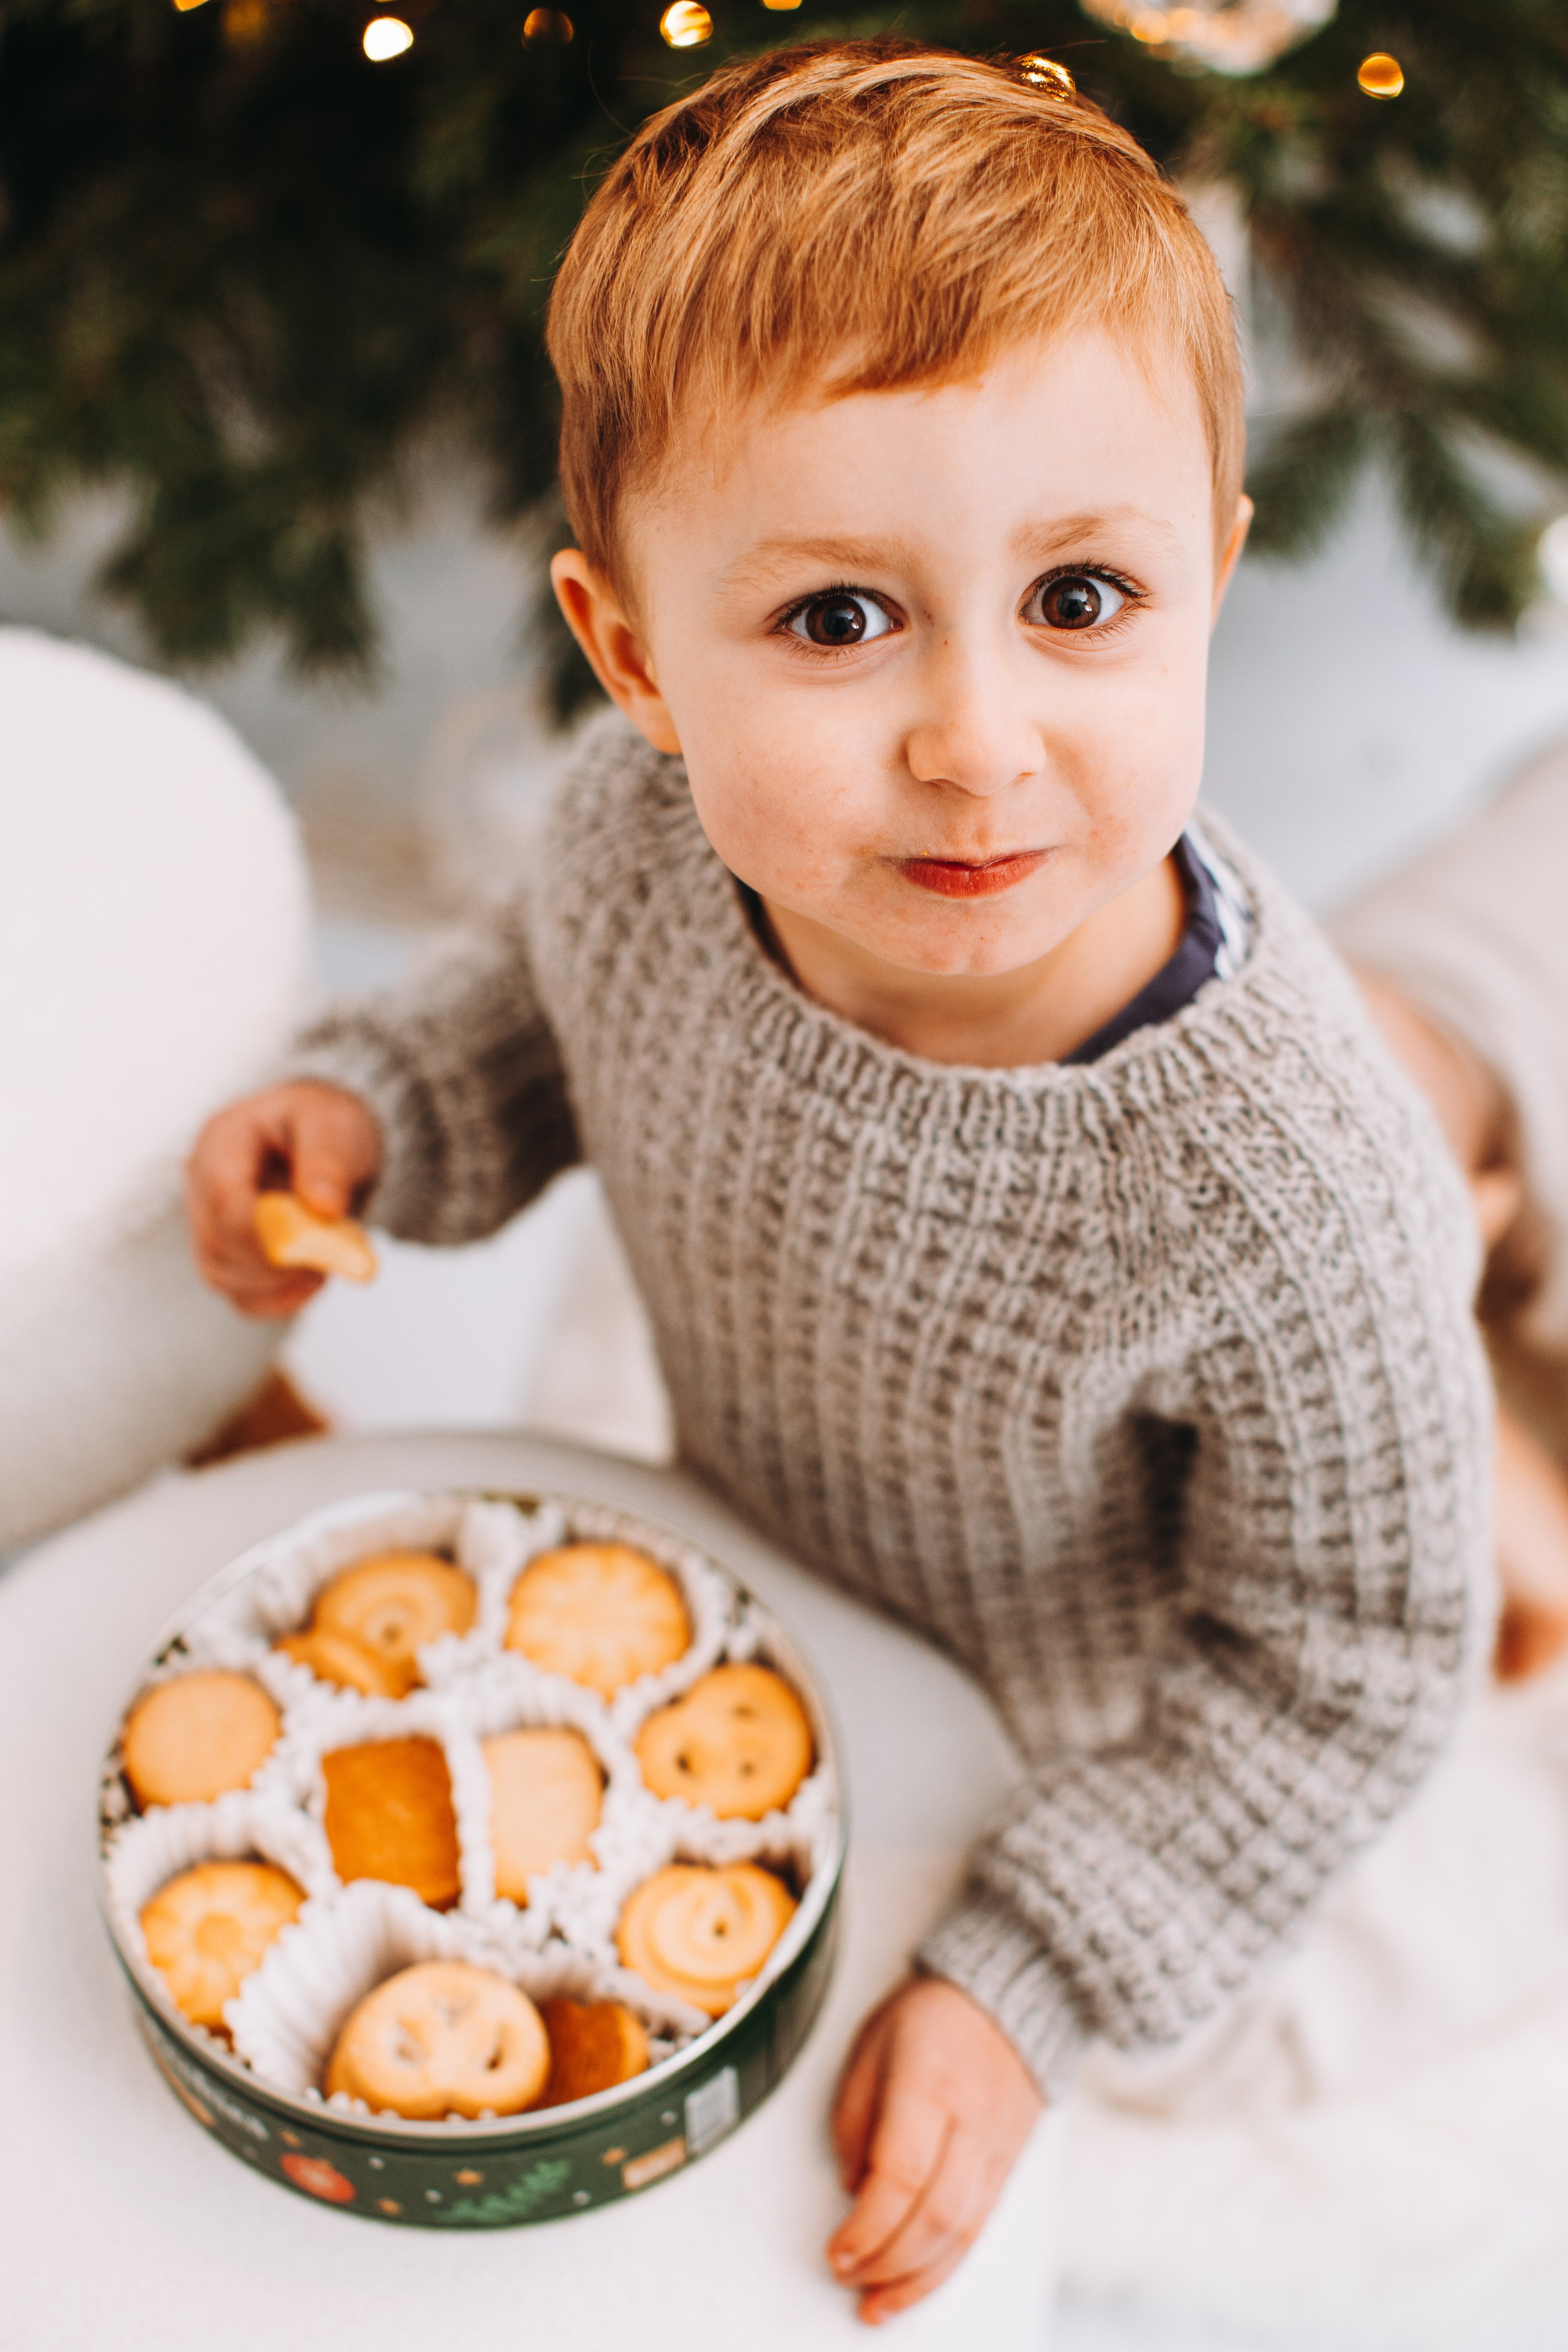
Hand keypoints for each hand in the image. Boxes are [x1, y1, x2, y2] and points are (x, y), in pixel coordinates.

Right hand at [186, 1081, 381, 1318]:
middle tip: (326, 1259)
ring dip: (276, 1284)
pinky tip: (312, 1281)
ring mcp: (210, 1222)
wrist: (330, 1139)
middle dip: (273, 1263)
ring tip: (324, 1262)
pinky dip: (277, 1300)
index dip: (259, 1234)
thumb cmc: (326, 1123)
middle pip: (216, 1244)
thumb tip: (322, 1208)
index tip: (307, 1250)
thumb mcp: (335, 1125)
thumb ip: (329, 1160)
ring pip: (222, 1276)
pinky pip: (240, 1296)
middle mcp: (203, 1184)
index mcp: (221, 1141)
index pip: (222, 1199)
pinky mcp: (229, 1254)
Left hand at [827, 1973, 1042, 2324]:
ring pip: (962, 2234)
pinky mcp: (1008, 2168)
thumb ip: (854, 2116)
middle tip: (848, 2279)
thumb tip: (853, 2187)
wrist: (1009, 1998)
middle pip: (934, 2217)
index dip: (867, 2227)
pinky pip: (980, 2229)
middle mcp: (970, 2124)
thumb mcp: (872, 2044)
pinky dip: (946, 2265)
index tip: (836, 2250)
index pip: (902, 2176)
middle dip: (887, 2264)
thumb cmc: (933, 2016)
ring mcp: (996, 2150)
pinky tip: (918, 2281)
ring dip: (916, 2281)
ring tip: (878, 2304)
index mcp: (930, 2086)